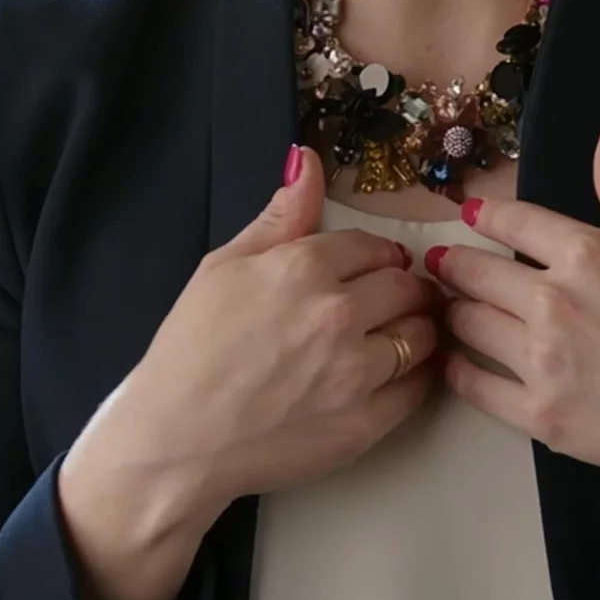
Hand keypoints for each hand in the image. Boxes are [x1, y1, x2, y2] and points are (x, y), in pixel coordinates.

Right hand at [57, 145, 443, 599]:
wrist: (176, 439)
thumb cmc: (190, 349)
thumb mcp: (222, 267)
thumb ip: (279, 217)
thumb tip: (307, 160)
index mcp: (302, 268)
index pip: (374, 247)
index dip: (377, 257)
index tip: (374, 269)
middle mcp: (338, 314)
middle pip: (408, 287)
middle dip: (406, 288)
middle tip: (392, 301)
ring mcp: (356, 372)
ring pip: (423, 335)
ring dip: (417, 330)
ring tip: (394, 338)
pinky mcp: (365, 423)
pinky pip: (419, 388)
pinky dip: (416, 377)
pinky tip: (394, 375)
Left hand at [435, 116, 599, 529]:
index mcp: (585, 254)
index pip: (511, 221)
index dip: (484, 216)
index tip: (470, 217)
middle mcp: (552, 302)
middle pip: (473, 273)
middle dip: (454, 265)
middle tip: (442, 266)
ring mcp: (541, 362)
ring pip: (466, 324)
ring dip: (451, 312)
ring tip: (447, 309)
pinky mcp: (537, 416)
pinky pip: (473, 385)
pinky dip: (456, 368)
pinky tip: (454, 360)